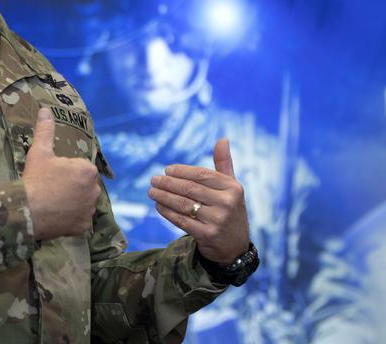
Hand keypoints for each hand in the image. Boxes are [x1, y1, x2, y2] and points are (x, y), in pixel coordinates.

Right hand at [23, 107, 100, 239]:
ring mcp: (89, 210)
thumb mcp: (39, 152)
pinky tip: (57, 215)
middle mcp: (94, 190)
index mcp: (87, 170)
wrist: (27, 211)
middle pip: (84, 186)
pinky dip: (71, 218)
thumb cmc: (35, 179)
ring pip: (83, 203)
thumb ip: (46, 130)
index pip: (81, 168)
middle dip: (72, 187)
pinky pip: (80, 220)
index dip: (66, 171)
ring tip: (53, 203)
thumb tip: (45, 109)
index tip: (52, 176)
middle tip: (52, 189)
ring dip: (73, 202)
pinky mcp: (83, 226)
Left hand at [147, 138, 249, 263]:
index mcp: (233, 188)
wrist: (234, 246)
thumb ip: (224, 163)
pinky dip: (167, 212)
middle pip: (189, 188)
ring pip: (183, 204)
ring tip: (151, 192)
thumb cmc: (229, 210)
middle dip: (168, 183)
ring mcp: (218, 220)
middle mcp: (227, 203)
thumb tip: (223, 138)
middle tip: (153, 180)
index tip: (166, 170)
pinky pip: (181, 220)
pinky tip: (158, 205)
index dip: (181, 171)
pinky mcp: (207, 235)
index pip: (201, 174)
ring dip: (163, 196)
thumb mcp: (231, 187)